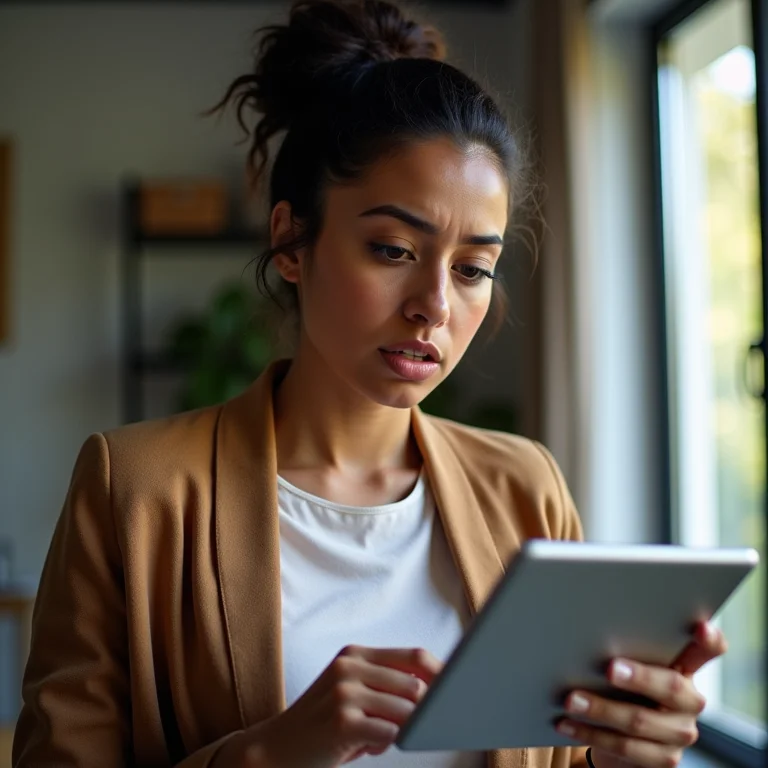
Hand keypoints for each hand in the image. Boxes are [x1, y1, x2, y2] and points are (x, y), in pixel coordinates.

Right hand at [242, 645, 441, 767]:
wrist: (274, 750)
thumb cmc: (321, 723)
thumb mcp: (350, 692)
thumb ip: (385, 684)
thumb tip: (435, 688)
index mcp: (355, 654)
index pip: (413, 656)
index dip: (441, 672)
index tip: (459, 687)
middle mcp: (350, 666)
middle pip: (415, 684)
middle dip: (427, 708)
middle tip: (424, 724)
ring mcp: (346, 692)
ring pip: (407, 711)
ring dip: (404, 730)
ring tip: (378, 736)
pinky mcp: (344, 721)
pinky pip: (391, 733)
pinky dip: (389, 744)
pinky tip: (369, 746)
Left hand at [557, 621, 727, 767]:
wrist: (623, 739)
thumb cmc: (622, 687)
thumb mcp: (629, 665)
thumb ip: (625, 650)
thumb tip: (586, 631)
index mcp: (685, 668)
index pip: (710, 650)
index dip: (710, 639)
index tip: (699, 626)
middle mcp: (690, 700)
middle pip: (671, 687)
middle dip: (639, 677)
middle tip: (610, 669)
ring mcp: (680, 731)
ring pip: (640, 720)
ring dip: (601, 709)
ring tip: (571, 700)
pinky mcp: (664, 758)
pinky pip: (626, 747)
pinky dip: (590, 733)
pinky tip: (566, 723)